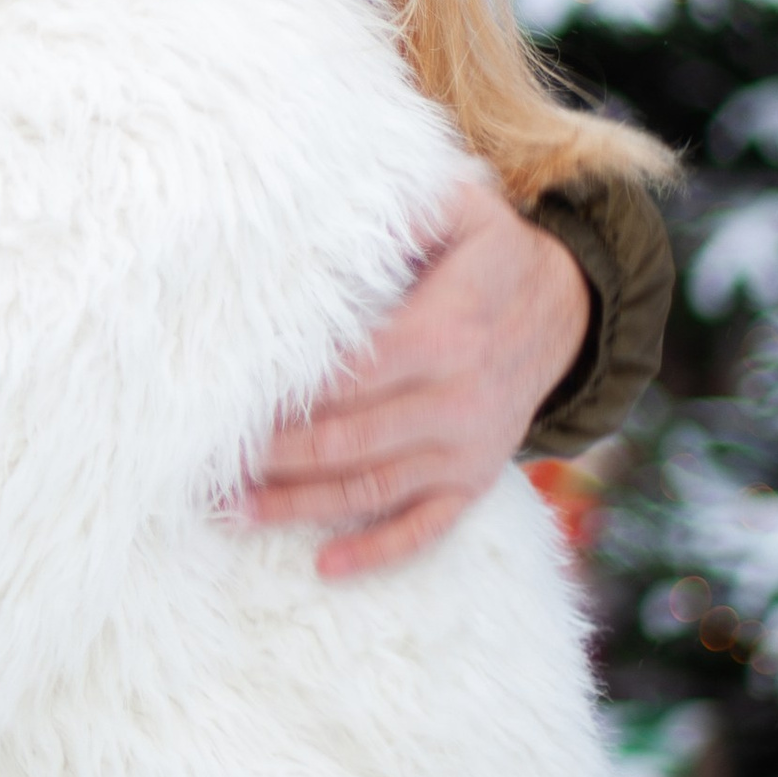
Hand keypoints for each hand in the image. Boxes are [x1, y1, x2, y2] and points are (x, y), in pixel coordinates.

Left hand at [243, 173, 591, 579]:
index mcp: (442, 334)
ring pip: (371, 489)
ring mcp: (466, 448)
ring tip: (233, 512)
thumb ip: (409, 210)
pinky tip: (326, 566)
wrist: (571, 312)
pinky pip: (426, 527)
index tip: (225, 406)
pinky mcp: (474, 480)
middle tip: (205, 468)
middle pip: (346, 440)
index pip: (347, 375)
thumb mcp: (464, 210)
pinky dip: (378, 551)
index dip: (286, 396)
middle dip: (272, 458)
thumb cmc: (493, 255)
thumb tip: (341, 213)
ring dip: (300, 507)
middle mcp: (455, 400)